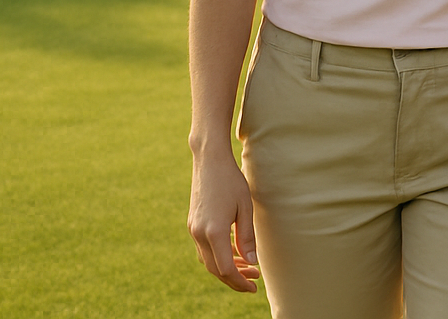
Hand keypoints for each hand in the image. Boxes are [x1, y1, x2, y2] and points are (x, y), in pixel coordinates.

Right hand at [188, 153, 260, 291]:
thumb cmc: (231, 181)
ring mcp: (193, 230)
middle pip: (215, 269)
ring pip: (208, 260)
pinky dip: (218, 256)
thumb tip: (252, 262)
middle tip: (254, 281)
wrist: (209, 161)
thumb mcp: (245, 208)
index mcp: (214, 232)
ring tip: (247, 268)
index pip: (226, 268)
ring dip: (226, 268)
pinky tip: (233, 253)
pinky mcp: (192, 224)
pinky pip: (204, 249)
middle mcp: (199, 234)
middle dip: (234, 279)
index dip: (240, 281)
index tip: (254, 287)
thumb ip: (247, 237)